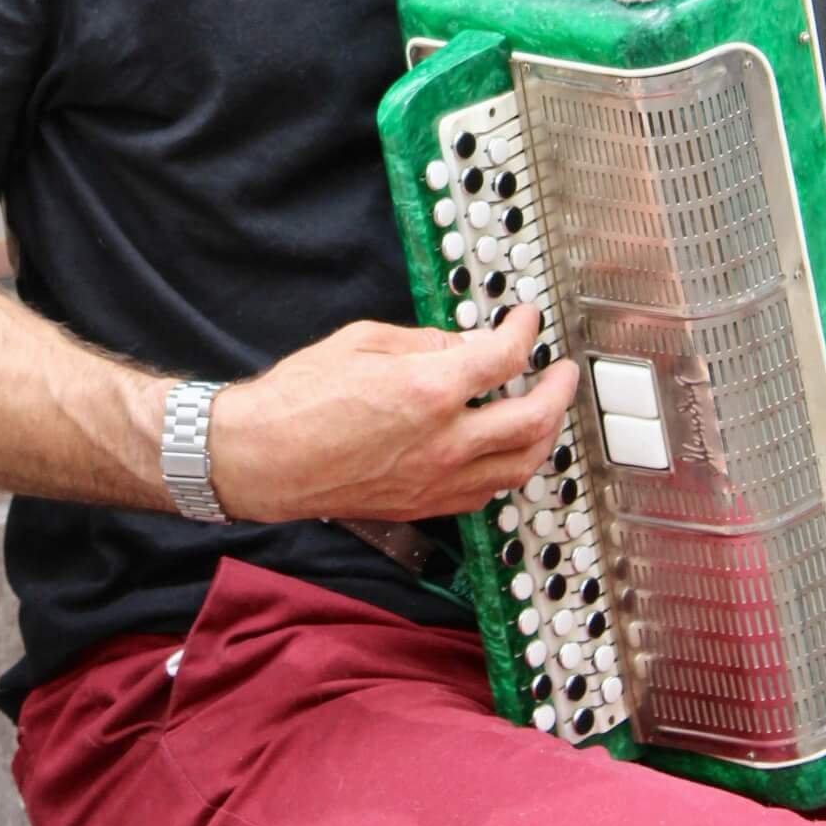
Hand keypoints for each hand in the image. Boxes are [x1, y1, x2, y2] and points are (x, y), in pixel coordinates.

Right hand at [208, 304, 578, 525]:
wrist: (263, 459)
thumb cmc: (299, 398)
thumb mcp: (363, 341)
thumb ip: (423, 341)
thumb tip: (464, 346)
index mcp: (429, 390)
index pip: (504, 357)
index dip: (524, 332)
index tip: (526, 320)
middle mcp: (443, 441)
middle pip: (532, 419)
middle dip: (557, 390)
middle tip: (562, 371)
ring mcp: (437, 480)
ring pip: (520, 465)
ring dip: (543, 436)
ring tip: (546, 413)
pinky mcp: (423, 505)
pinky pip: (487, 492)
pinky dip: (508, 468)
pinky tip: (504, 451)